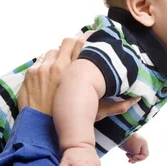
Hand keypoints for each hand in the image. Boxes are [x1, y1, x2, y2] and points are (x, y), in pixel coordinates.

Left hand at [18, 32, 140, 118]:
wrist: (41, 129)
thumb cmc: (71, 121)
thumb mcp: (96, 113)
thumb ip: (117, 106)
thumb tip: (136, 100)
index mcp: (75, 72)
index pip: (83, 44)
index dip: (89, 38)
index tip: (94, 36)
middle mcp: (58, 66)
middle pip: (68, 41)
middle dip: (74, 41)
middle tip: (80, 45)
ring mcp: (42, 69)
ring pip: (52, 50)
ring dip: (59, 53)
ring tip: (64, 60)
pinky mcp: (30, 74)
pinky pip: (40, 60)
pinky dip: (46, 61)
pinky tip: (50, 68)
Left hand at [120, 133, 148, 163]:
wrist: (121, 135)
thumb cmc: (129, 141)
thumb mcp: (135, 150)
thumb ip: (137, 156)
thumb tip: (135, 158)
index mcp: (144, 145)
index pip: (145, 155)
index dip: (139, 158)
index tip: (133, 156)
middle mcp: (141, 145)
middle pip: (142, 156)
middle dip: (136, 159)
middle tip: (129, 157)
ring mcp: (136, 146)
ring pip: (137, 155)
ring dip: (133, 159)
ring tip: (129, 160)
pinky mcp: (132, 147)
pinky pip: (133, 154)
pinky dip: (131, 157)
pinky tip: (129, 161)